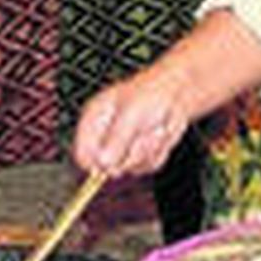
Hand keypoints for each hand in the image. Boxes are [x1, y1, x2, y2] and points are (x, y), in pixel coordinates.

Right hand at [73, 63, 193, 176]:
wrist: (177, 93)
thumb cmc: (151, 94)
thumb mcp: (132, 114)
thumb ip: (116, 140)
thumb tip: (103, 163)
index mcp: (94, 120)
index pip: (83, 154)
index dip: (97, 163)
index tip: (114, 162)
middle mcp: (106, 135)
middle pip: (108, 166)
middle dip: (130, 154)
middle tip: (141, 132)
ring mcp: (123, 146)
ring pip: (131, 167)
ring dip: (147, 150)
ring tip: (153, 128)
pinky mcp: (139, 154)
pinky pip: (146, 166)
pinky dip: (157, 153)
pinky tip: (158, 134)